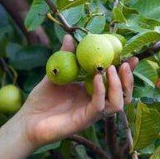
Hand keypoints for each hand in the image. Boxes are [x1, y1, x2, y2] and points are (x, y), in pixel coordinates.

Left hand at [13, 35, 137, 147]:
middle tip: (125, 63)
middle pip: (123, 95)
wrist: (27, 121)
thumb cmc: (41, 100)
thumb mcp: (55, 73)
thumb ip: (65, 57)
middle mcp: (96, 103)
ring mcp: (91, 113)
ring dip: (117, 85)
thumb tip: (69, 37)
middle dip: (128, 79)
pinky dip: (101, 91)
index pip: (116, 82)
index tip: (131, 56)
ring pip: (117, 103)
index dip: (126, 71)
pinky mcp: (84, 120)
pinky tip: (97, 78)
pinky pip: (99, 106)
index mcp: (92, 93)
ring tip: (112, 69)